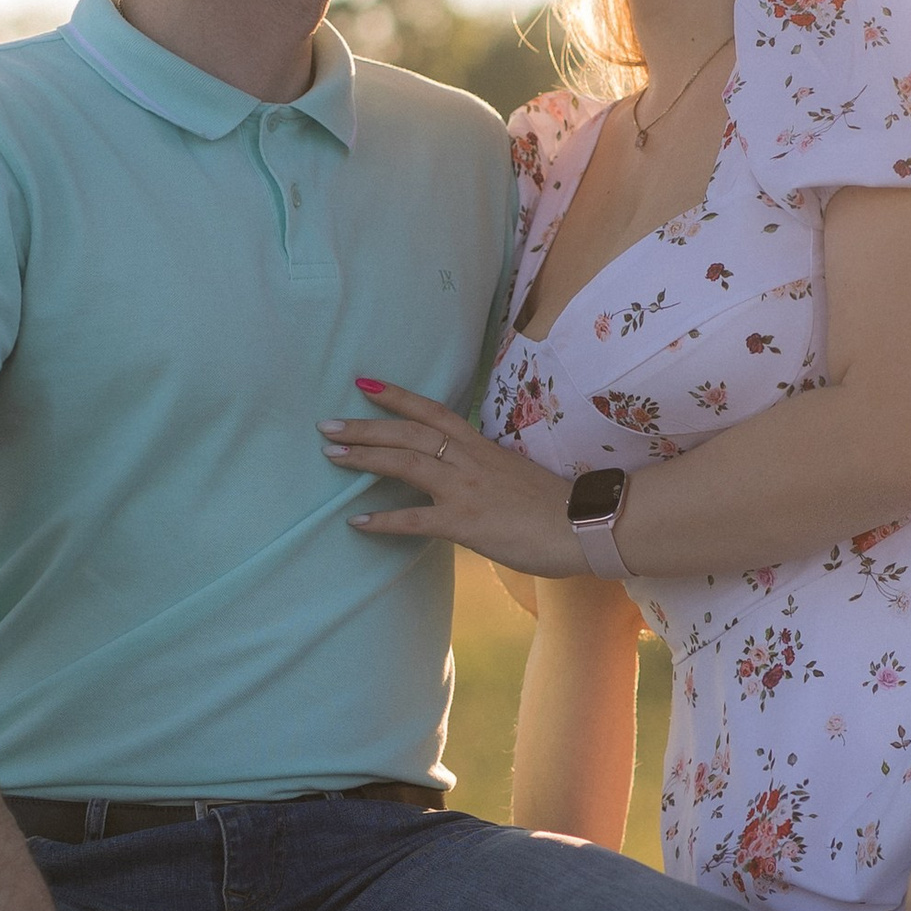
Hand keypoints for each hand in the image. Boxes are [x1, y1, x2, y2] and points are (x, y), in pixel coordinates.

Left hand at [320, 378, 585, 574]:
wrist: (583, 526)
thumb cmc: (553, 506)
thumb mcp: (512, 475)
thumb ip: (483, 471)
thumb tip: (462, 477)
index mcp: (481, 447)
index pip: (432, 411)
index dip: (397, 397)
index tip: (363, 385)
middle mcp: (468, 460)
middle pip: (408, 433)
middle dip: (366, 427)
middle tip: (327, 424)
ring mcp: (465, 490)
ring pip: (406, 463)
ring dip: (366, 458)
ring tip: (332, 456)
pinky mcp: (465, 523)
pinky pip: (415, 520)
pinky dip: (384, 520)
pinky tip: (357, 522)